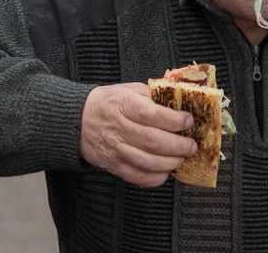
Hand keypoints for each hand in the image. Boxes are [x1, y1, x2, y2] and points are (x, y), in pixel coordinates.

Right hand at [79, 83, 196, 187]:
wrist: (76, 120)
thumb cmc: (108, 102)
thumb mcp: (128, 89)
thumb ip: (153, 94)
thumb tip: (181, 101)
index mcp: (122, 104)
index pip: (152, 114)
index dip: (174, 120)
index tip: (188, 121)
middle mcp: (116, 127)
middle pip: (153, 141)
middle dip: (179, 145)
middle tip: (191, 146)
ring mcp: (113, 149)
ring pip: (147, 161)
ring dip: (170, 163)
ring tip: (182, 158)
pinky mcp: (112, 165)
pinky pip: (136, 176)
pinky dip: (155, 178)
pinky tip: (165, 172)